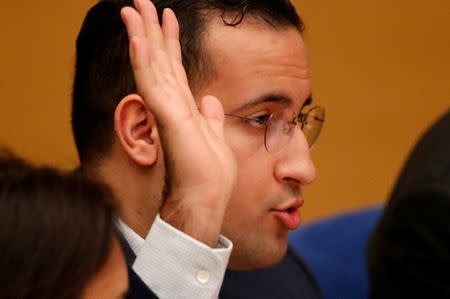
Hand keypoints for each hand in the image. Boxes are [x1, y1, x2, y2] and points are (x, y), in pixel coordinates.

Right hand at [120, 0, 236, 246]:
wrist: (205, 199)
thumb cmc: (209, 176)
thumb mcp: (216, 137)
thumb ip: (210, 117)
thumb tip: (210, 102)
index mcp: (184, 108)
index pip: (175, 69)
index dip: (171, 42)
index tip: (169, 17)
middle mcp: (172, 105)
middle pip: (160, 60)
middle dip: (152, 30)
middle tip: (142, 2)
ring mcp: (166, 110)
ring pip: (151, 65)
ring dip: (143, 36)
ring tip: (134, 8)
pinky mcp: (166, 117)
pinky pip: (153, 82)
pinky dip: (144, 59)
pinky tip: (139, 37)